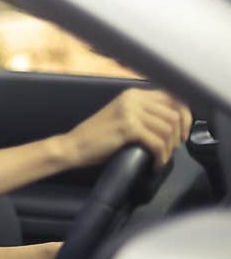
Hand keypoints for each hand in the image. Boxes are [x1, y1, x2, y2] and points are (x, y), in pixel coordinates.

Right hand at [59, 88, 191, 169]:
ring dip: (169, 148)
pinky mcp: (127, 128)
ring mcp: (129, 112)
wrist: (73, 146)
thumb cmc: (97, 137)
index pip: (173, 98)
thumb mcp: (122, 117)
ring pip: (168, 128)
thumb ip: (144, 114)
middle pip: (174, 113)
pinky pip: (157, 142)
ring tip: (161, 157)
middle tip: (172, 149)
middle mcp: (132, 99)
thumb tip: (174, 123)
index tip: (182, 133)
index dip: (185, 116)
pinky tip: (155, 163)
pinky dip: (160, 156)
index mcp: (133, 94)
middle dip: (179, 135)